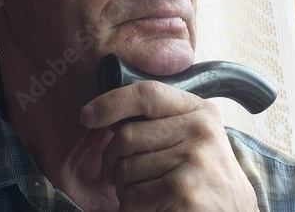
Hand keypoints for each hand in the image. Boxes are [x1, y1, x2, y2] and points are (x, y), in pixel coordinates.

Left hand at [80, 81, 258, 210]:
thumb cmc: (206, 179)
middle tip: (123, 177)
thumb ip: (164, 123)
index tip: (88, 115)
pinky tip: (156, 208)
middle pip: (126, 136)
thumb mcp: (196, 139)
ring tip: (150, 194)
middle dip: (113, 161)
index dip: (112, 102)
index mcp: (201, 112)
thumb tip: (109, 117)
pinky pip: (132, 197)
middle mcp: (200, 130)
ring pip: (125, 170)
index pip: (148, 94)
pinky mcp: (182, 189)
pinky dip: (134, 209)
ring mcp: (193, 159)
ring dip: (126, 190)